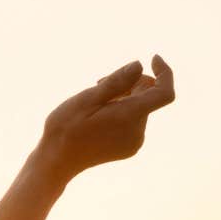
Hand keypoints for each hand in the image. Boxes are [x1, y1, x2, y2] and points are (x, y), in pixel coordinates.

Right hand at [36, 56, 175, 181]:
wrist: (56, 161)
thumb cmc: (66, 129)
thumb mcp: (86, 99)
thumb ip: (115, 82)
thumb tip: (139, 65)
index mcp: (129, 117)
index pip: (163, 92)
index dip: (165, 73)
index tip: (153, 58)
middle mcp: (138, 131)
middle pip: (148, 95)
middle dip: (130, 83)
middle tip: (100, 83)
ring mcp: (135, 141)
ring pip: (140, 106)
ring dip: (124, 97)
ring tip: (96, 102)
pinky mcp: (130, 147)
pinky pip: (134, 120)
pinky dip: (122, 111)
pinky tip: (99, 116)